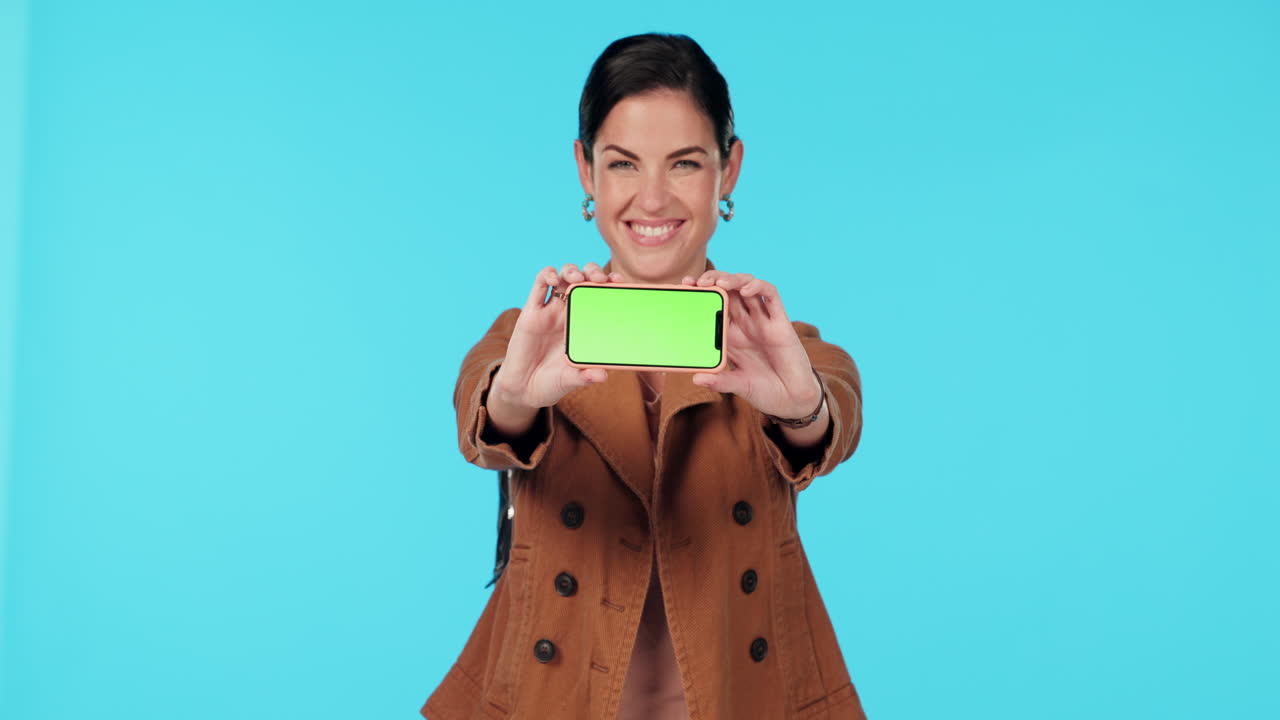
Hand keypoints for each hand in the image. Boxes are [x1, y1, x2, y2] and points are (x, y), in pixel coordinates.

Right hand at [488, 263, 623, 425]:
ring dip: (572, 270)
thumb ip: (585, 377)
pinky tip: (553, 277)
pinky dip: (547, 274)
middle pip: (584, 280)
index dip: (611, 285)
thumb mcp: (571, 380)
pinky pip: (538, 285)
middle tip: (600, 279)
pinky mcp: (531, 312)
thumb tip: (603, 375)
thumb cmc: (552, 383)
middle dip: (594, 272)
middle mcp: (570, 313)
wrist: (523, 389)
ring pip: (563, 277)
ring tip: (577, 278)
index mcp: (586, 325)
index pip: (601, 296)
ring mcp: (551, 311)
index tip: (621, 282)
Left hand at [683, 270, 822, 419]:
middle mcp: (745, 324)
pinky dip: (759, 287)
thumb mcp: (739, 386)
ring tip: (720, 283)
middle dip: (713, 280)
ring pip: (747, 288)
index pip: (713, 306)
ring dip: (734, 279)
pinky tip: (746, 289)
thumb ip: (720, 382)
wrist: (792, 399)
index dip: (701, 294)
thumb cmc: (765, 391)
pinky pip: (771, 296)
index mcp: (731, 336)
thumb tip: (696, 379)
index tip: (685, 286)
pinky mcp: (780, 322)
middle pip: (728, 291)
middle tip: (699, 282)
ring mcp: (762, 321)